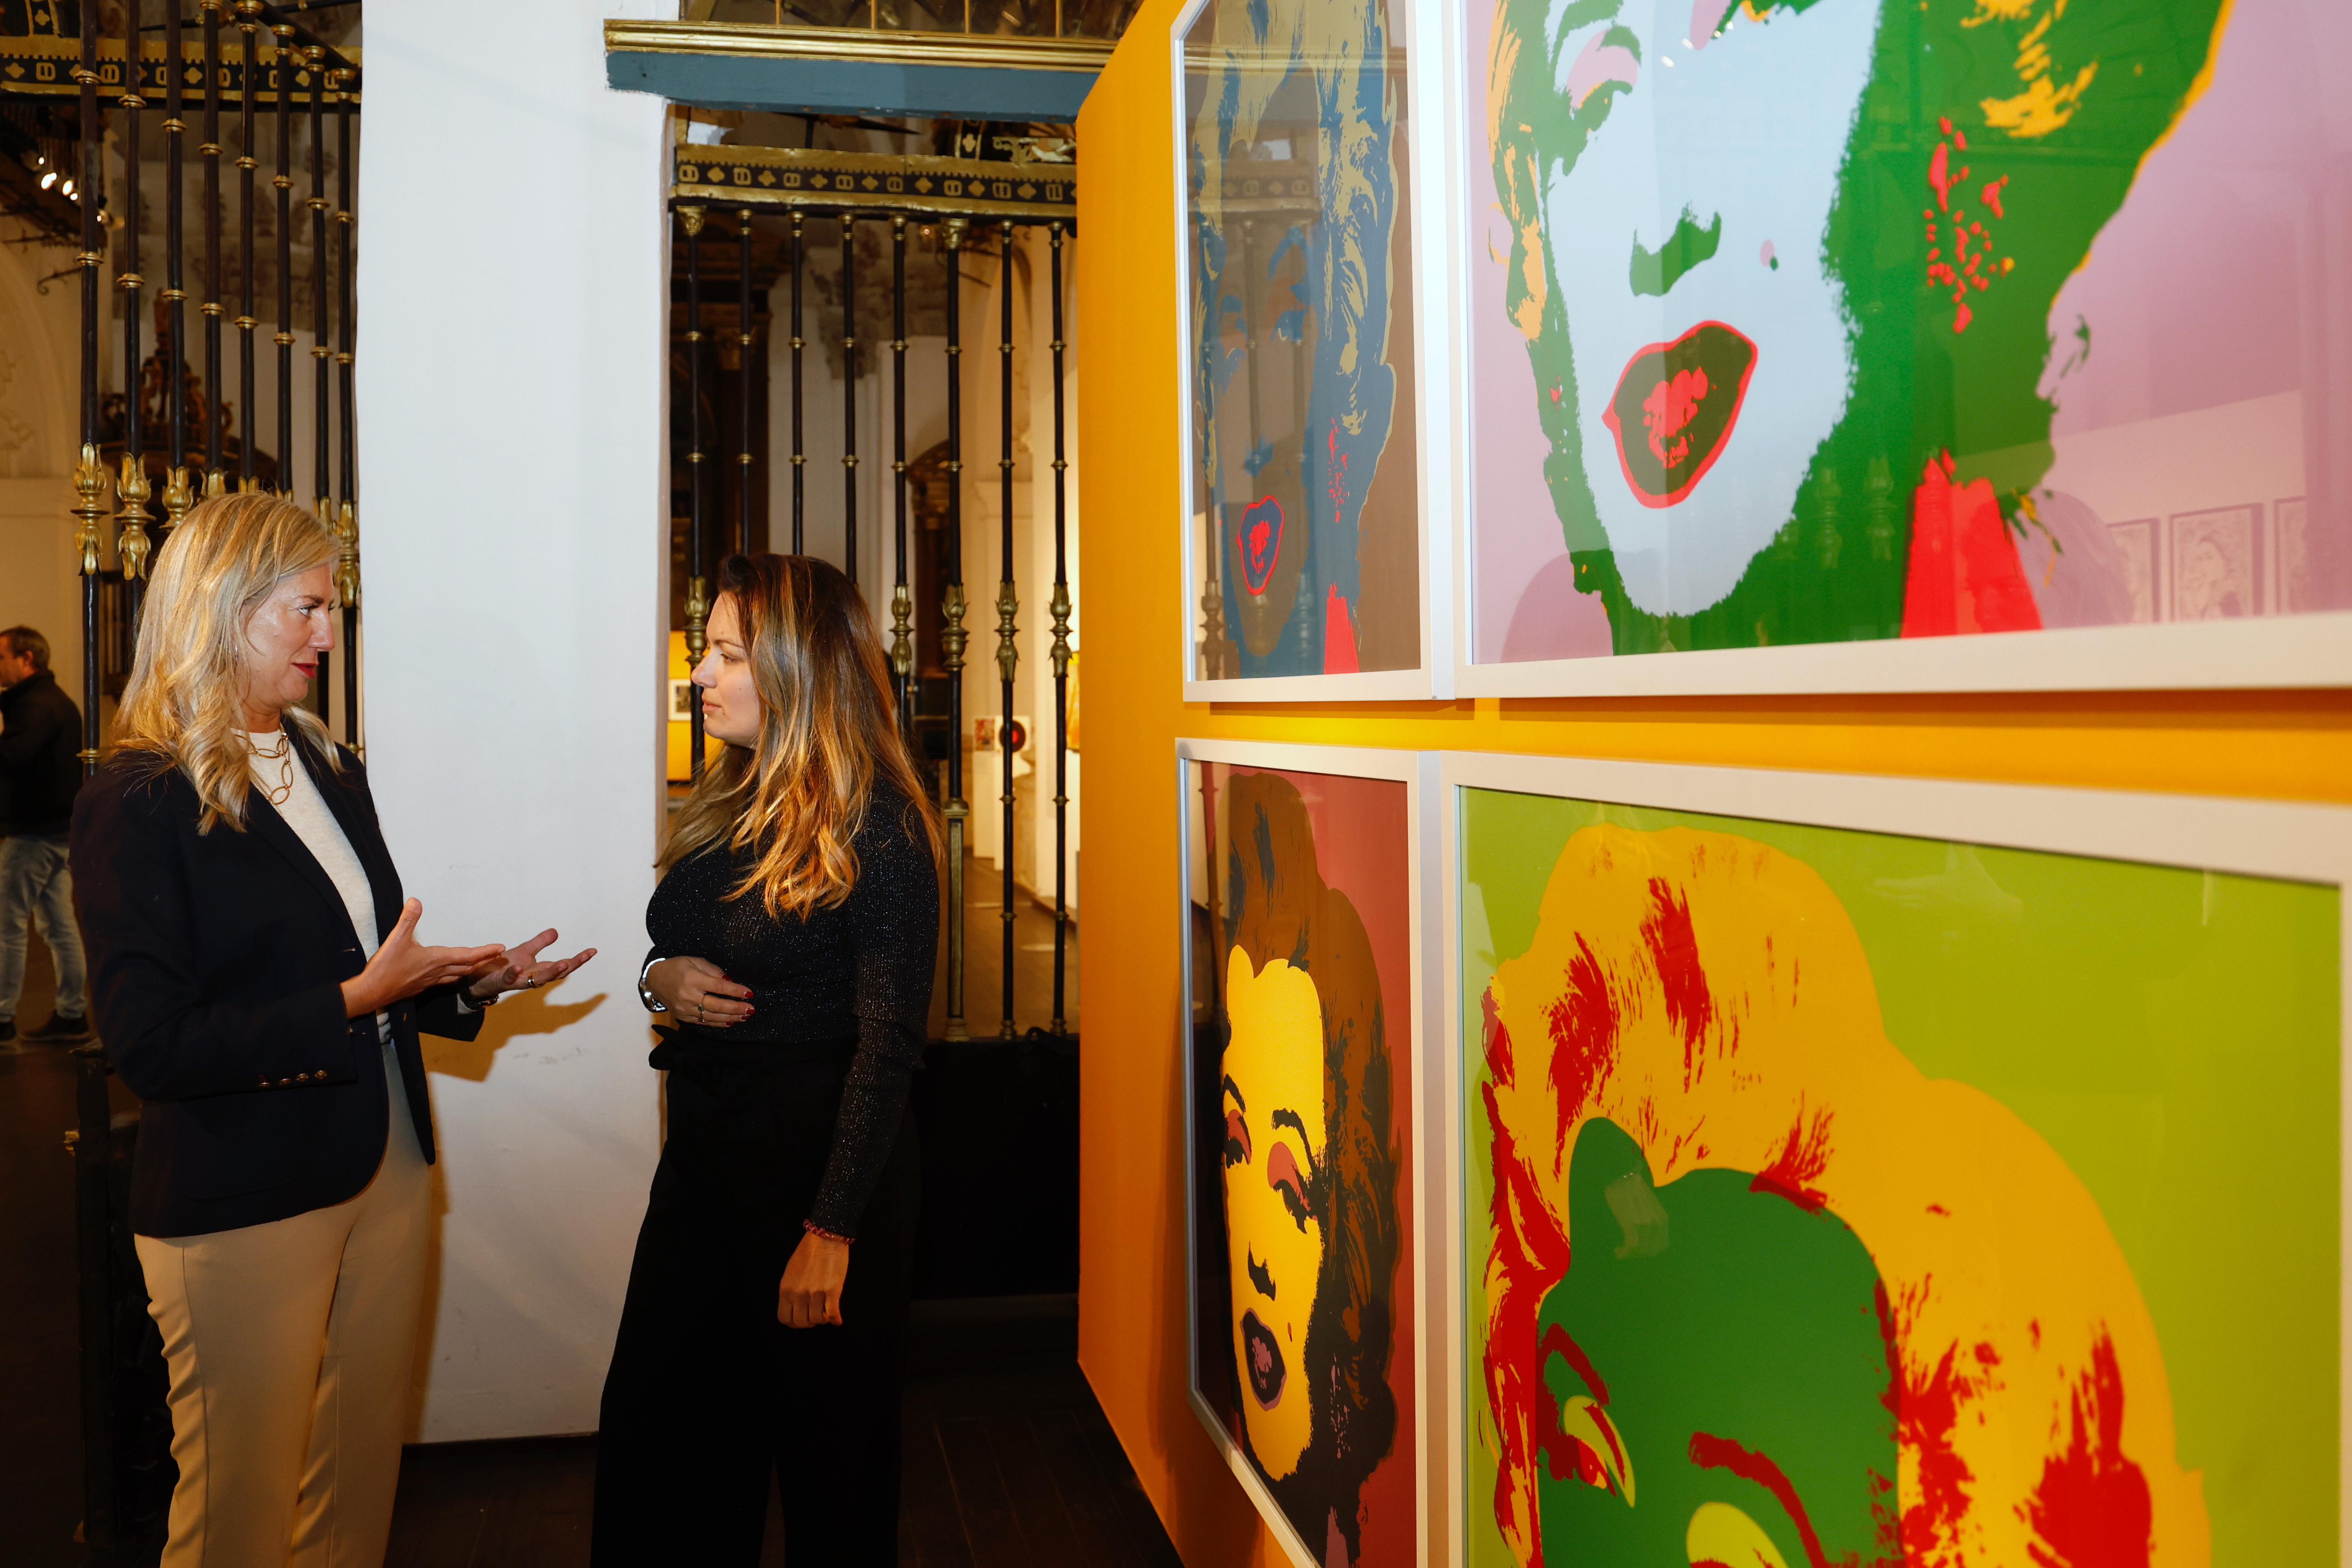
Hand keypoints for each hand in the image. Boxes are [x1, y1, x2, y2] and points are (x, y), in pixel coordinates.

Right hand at [342, 900, 505, 1019]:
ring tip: (482, 963)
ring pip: (458, 975)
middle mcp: (437, 972)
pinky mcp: (422, 986)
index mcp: (436, 959)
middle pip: (468, 966)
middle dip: (485, 960)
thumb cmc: (384, 969)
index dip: (485, 951)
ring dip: (472, 968)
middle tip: (499, 955)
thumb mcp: (395, 939)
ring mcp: (430, 981)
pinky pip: (446, 980)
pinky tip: (453, 973)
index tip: (500, 948)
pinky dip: (456, 975)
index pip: (467, 955)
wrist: (371, 993)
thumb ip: (407, 919)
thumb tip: (416, 901)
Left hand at [466, 928, 596, 1000]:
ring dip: (551, 972)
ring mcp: (519, 981)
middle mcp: (533, 977)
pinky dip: (515, 972)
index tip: (593, 950)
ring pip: (538, 979)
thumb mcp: (524, 951)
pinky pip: (510, 978)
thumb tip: (556, 931)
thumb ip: (540, 943)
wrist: (480, 978)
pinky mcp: (503, 981)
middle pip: (556, 973)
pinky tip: (520, 966)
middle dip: (572, 965)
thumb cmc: (503, 967)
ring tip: (563, 962)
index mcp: (540, 970)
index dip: (579, 959)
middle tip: (585, 956)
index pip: (564, 965)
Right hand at [644, 955, 753, 1027]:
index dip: (735, 991)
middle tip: (751, 1009)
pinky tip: (730, 1022)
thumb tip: (730, 982)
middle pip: (716, 1005)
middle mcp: (688, 996)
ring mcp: (684, 1009)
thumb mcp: (695, 961)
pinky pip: (703, 1022)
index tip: (749, 993)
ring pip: (711, 1017)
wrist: (654, 979)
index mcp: (692, 979)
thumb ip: (714, 971)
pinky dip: (718, 1023)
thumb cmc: (677, 967)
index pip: (718, 987)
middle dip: (736, 1008)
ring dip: (730, 1017)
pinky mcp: (683, 1017)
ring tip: (745, 1016)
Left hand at [778, 1231, 848, 1327]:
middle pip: (801, 1322)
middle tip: (815, 1315)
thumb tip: (797, 1307)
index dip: (794, 1322)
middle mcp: (798, 1294)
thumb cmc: (808, 1252)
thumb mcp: (790, 1272)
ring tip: (826, 1312)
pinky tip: (838, 1320)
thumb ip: (791, 1290)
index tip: (802, 1318)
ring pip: (817, 1320)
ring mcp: (815, 1293)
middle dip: (809, 1322)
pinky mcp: (832, 1291)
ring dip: (822, 1319)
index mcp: (786, 1289)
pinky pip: (833, 1314)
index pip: (785, 1318)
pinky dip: (836, 1320)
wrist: (825, 1237)